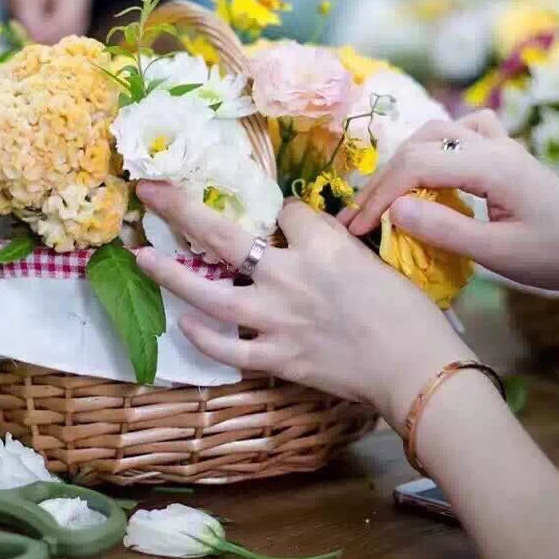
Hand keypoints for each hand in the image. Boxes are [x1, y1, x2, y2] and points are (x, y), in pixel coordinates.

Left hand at [134, 181, 470, 426]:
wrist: (417, 368)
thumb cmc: (409, 312)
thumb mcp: (373, 258)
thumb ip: (331, 245)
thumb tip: (301, 233)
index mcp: (319, 244)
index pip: (282, 212)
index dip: (279, 213)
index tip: (281, 220)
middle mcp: (287, 275)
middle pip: (222, 234)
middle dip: (180, 208)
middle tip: (147, 190)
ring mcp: (276, 319)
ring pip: (209, 291)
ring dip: (171, 273)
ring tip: (141, 256)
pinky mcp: (276, 358)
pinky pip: (227, 347)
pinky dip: (203, 335)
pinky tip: (184, 321)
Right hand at [340, 111, 558, 295]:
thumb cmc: (558, 257)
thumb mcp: (498, 255)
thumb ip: (444, 231)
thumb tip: (393, 210)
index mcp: (490, 166)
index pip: (415, 165)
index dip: (379, 195)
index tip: (356, 228)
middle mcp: (493, 145)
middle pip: (419, 144)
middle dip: (384, 180)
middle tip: (361, 217)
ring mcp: (501, 145)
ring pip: (437, 130)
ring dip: (405, 158)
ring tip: (387, 195)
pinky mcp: (506, 154)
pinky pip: (465, 130)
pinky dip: (439, 143)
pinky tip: (435, 169)